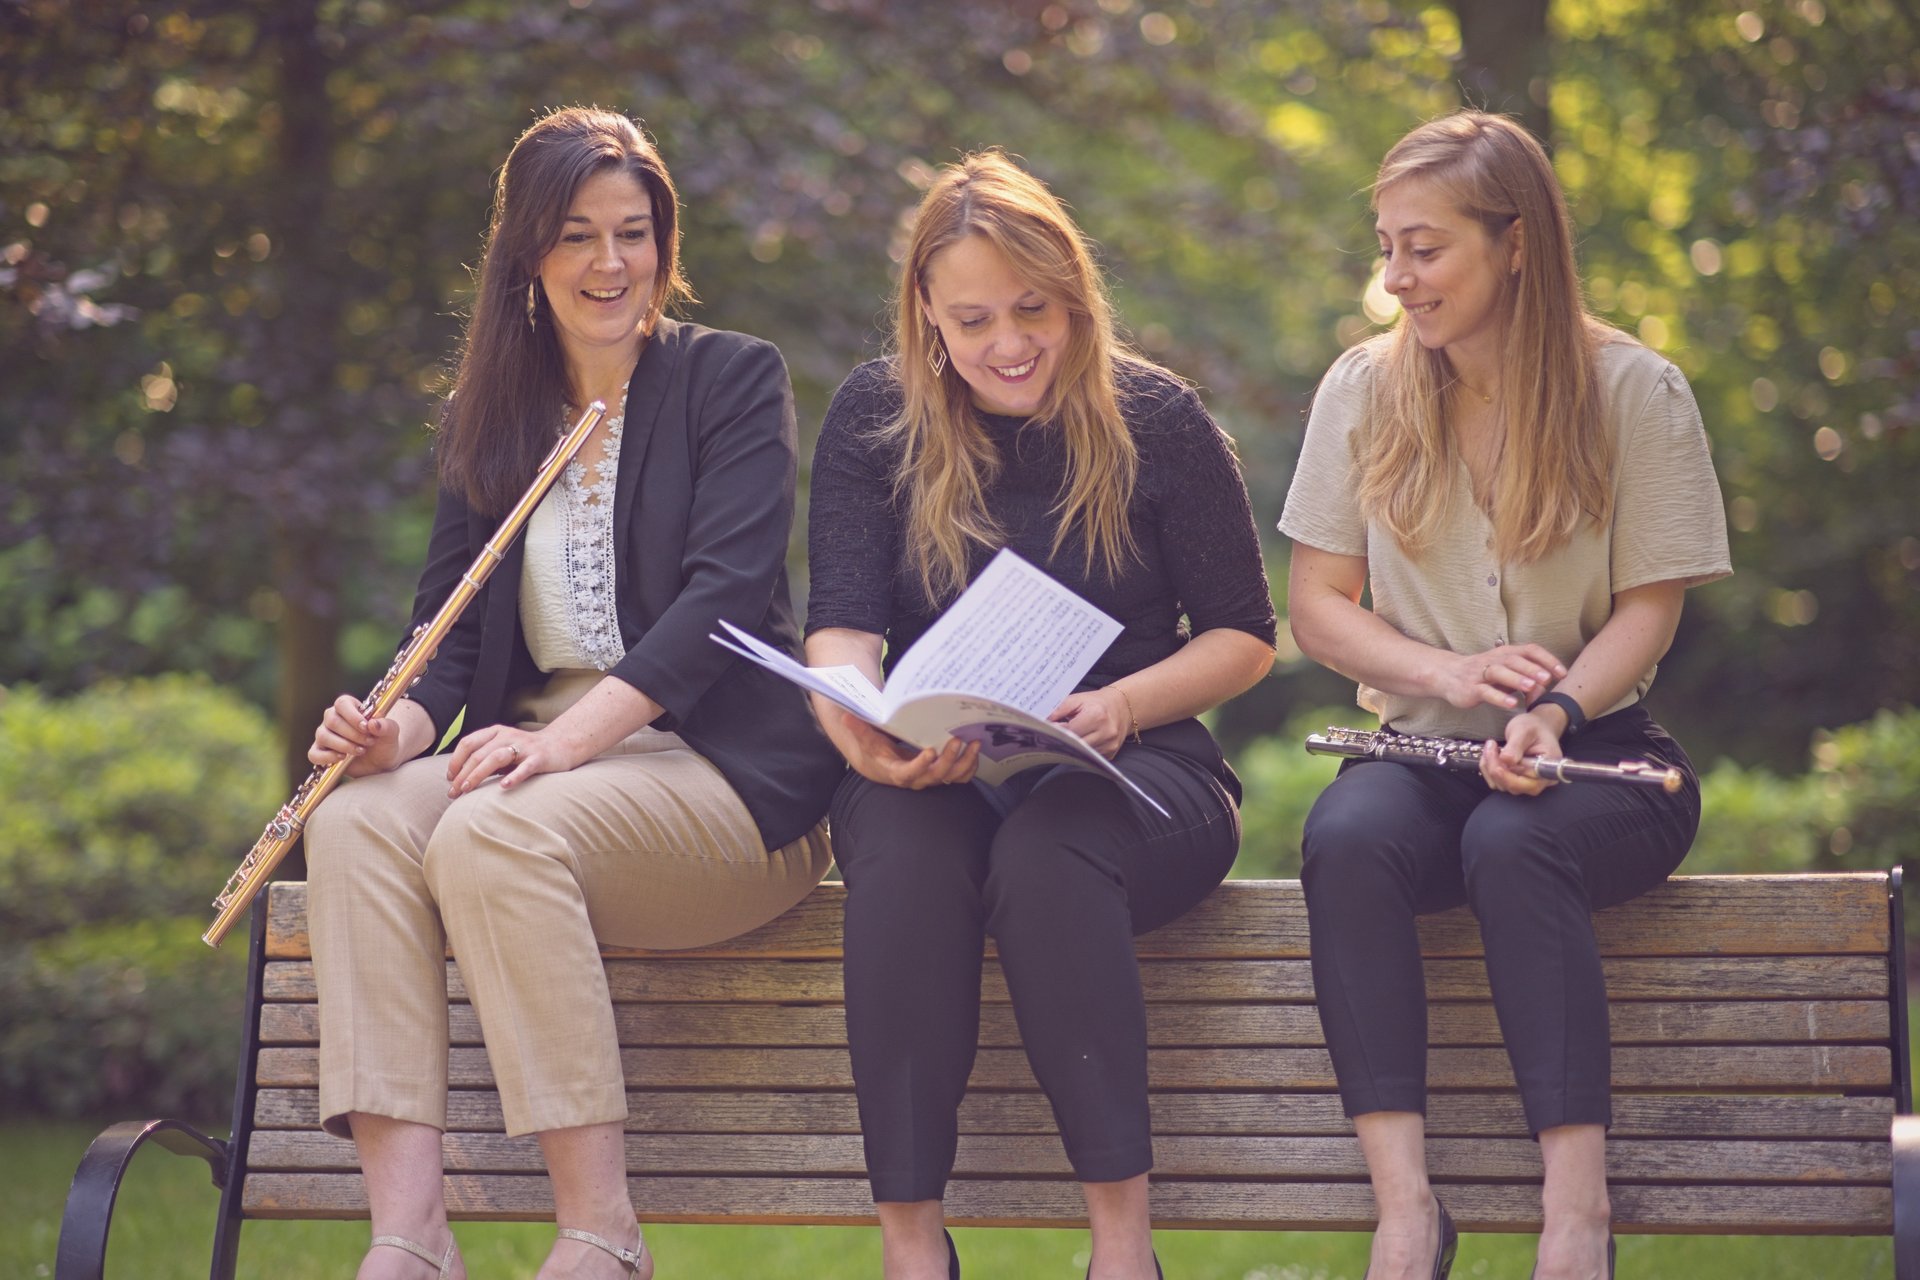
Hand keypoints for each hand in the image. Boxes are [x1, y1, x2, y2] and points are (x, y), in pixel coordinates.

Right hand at [308, 695, 429, 777]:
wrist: (381, 762)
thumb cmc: (384, 742)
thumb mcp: (391, 733)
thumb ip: (386, 726)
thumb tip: (373, 723)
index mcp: (349, 708)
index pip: (342, 703)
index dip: (353, 715)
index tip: (366, 727)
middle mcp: (333, 719)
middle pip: (332, 720)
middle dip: (353, 734)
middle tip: (369, 742)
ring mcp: (324, 735)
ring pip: (323, 736)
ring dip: (344, 745)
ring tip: (361, 751)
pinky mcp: (321, 752)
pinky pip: (314, 754)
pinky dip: (327, 757)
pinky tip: (342, 758)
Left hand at [444, 722, 585, 795]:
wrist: (560, 745)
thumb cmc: (525, 752)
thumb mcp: (502, 750)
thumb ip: (484, 759)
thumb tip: (458, 778)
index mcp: (495, 732)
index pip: (468, 743)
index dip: (455, 761)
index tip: (449, 779)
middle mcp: (508, 736)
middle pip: (479, 753)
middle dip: (463, 773)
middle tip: (453, 792)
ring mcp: (524, 746)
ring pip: (496, 758)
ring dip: (478, 774)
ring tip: (468, 789)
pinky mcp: (539, 758)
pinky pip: (525, 767)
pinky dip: (514, 776)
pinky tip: (503, 787)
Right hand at [813, 701, 980, 789]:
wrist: (880, 764)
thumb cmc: (874, 750)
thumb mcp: (865, 738)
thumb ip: (858, 728)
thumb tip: (845, 716)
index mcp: (897, 772)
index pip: (909, 774)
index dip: (920, 766)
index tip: (929, 751)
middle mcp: (916, 779)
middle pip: (935, 775)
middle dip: (949, 760)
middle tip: (957, 741)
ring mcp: (930, 778)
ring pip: (951, 777)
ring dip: (965, 763)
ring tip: (975, 744)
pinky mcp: (940, 774)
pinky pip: (959, 776)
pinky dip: (969, 766)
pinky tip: (975, 751)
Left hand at [1048, 687, 1129, 758]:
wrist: (1121, 708)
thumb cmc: (1097, 703)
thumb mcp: (1077, 699)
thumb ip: (1059, 709)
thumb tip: (1043, 721)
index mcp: (1098, 715)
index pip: (1071, 731)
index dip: (1058, 732)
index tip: (1048, 731)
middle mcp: (1106, 732)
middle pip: (1076, 745)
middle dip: (1063, 741)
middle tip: (1053, 737)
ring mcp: (1110, 745)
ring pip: (1082, 754)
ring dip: (1072, 748)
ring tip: (1066, 740)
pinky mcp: (1111, 754)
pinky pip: (1090, 758)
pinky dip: (1082, 752)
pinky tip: (1079, 745)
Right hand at [1442, 643, 1566, 711]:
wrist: (1448, 675)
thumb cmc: (1483, 674)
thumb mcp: (1506, 674)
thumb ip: (1525, 679)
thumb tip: (1544, 688)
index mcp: (1506, 653)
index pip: (1529, 650)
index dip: (1546, 660)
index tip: (1561, 672)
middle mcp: (1494, 660)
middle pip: (1514, 660)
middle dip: (1532, 668)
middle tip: (1548, 678)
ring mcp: (1481, 674)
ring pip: (1499, 672)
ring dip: (1516, 679)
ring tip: (1531, 687)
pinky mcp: (1470, 688)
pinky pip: (1486, 692)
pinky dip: (1499, 697)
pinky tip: (1512, 704)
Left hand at [1479, 710, 1563, 795]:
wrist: (1535, 726)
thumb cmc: (1534, 727)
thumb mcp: (1524, 730)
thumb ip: (1516, 746)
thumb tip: (1506, 761)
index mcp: (1548, 768)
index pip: (1529, 783)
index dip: (1510, 776)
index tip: (1499, 759)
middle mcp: (1539, 780)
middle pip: (1514, 786)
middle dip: (1496, 769)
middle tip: (1490, 747)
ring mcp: (1526, 782)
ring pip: (1502, 785)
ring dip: (1490, 767)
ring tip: (1491, 746)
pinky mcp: (1514, 780)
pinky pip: (1497, 781)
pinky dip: (1488, 769)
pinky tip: (1490, 754)